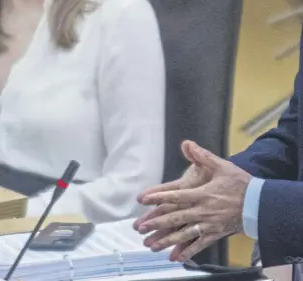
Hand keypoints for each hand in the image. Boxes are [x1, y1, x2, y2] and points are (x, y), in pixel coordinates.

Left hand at [135, 140, 251, 261]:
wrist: (260, 204)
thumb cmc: (240, 184)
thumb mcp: (221, 166)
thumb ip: (202, 156)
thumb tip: (187, 144)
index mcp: (202, 194)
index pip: (175, 196)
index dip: (158, 197)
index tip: (142, 199)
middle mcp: (203, 211)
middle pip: (176, 218)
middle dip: (156, 223)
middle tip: (139, 227)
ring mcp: (209, 225)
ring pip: (184, 234)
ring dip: (166, 240)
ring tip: (150, 244)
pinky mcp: (215, 234)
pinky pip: (199, 245)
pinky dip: (187, 251)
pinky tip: (175, 257)